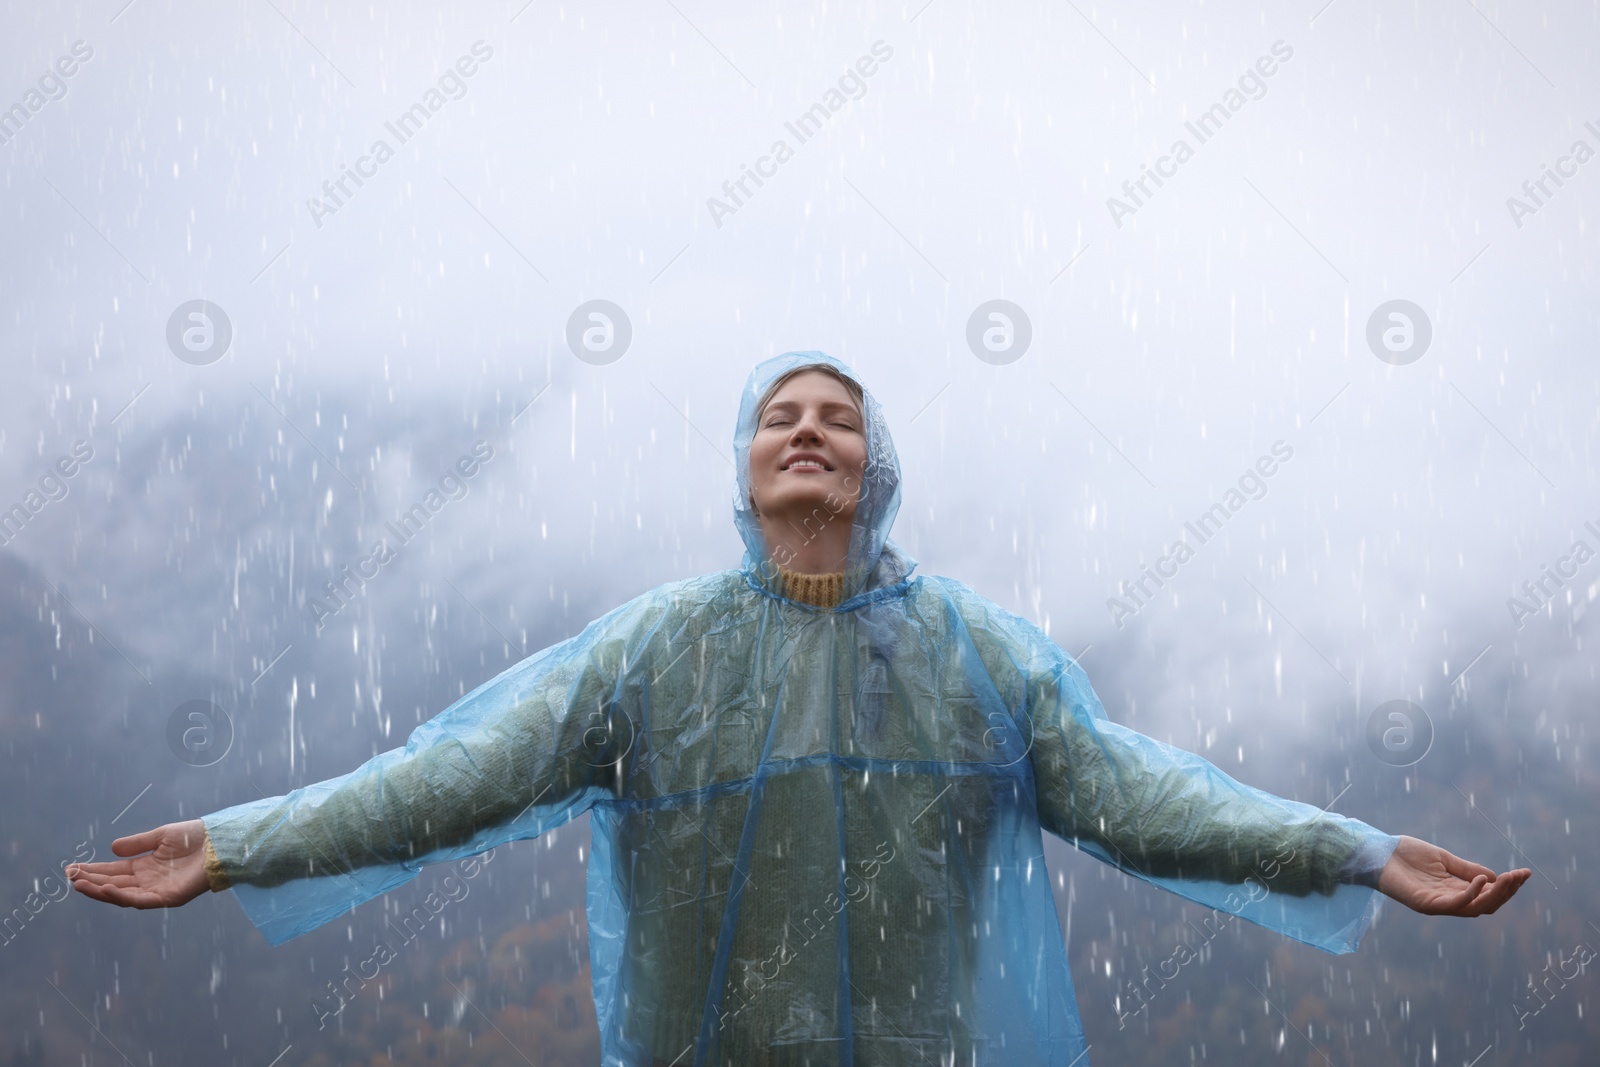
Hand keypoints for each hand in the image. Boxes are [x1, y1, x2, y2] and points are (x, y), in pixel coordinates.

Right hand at [64, 820, 210, 908]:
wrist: (221, 842)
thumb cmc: (196, 837)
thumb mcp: (161, 836)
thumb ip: (138, 843)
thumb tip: (112, 849)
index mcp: (145, 866)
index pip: (113, 871)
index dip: (93, 870)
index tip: (72, 868)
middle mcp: (148, 881)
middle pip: (113, 884)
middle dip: (91, 881)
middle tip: (70, 877)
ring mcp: (158, 891)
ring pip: (123, 895)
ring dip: (100, 891)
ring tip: (80, 884)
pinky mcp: (169, 898)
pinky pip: (141, 900)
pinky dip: (122, 896)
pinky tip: (107, 888)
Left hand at [1377, 835, 1529, 916]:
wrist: (1376, 852)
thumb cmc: (1405, 855)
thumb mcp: (1443, 859)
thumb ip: (1466, 869)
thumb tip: (1494, 877)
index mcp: (1454, 890)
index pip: (1487, 895)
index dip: (1507, 886)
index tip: (1524, 873)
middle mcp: (1448, 901)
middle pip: (1486, 904)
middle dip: (1507, 892)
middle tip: (1521, 876)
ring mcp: (1437, 904)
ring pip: (1475, 908)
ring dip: (1495, 894)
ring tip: (1507, 878)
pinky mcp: (1425, 903)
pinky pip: (1455, 904)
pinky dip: (1471, 894)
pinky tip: (1483, 880)